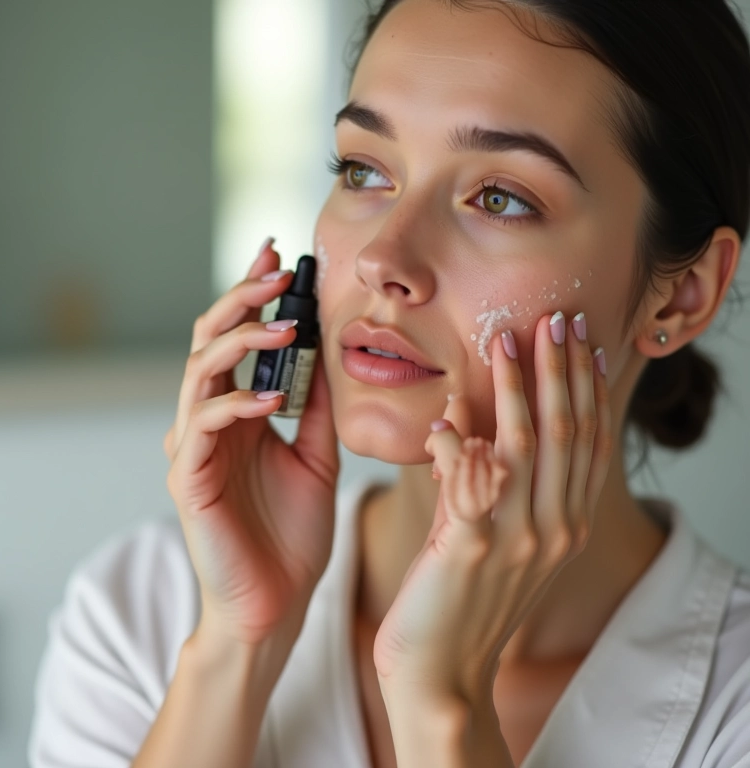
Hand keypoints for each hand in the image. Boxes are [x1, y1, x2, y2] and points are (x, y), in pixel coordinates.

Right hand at [164, 238, 339, 649]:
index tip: (281, 258)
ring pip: (199, 373)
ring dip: (240, 343)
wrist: (279, 602)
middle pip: (210, 342)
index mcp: (238, 414)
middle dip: (242, 301)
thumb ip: (315, 412)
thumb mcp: (317, 459)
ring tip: (282, 326)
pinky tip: (271, 400)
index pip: (238, 341)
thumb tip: (329, 358)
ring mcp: (195, 449)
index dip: (254, 298)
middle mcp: (210, 423)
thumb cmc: (293, 533)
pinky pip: (202, 427)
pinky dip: (235, 406)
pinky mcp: (189, 480)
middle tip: (277, 272)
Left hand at [373, 311, 611, 706]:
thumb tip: (466, 410)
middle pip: (567, 432)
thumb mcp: (486, 528)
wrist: (443, 675)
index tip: (581, 342)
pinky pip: (470, 480)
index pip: (588, 441)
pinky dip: (459, 442)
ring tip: (509, 339)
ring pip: (527, 444)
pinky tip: (448, 415)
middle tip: (556, 319)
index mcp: (564, 523)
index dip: (586, 387)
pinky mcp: (470, 548)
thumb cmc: (463, 597)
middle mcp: (553, 528)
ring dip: (519, 387)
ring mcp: (516, 539)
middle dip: (561, 370)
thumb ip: (479, 471)